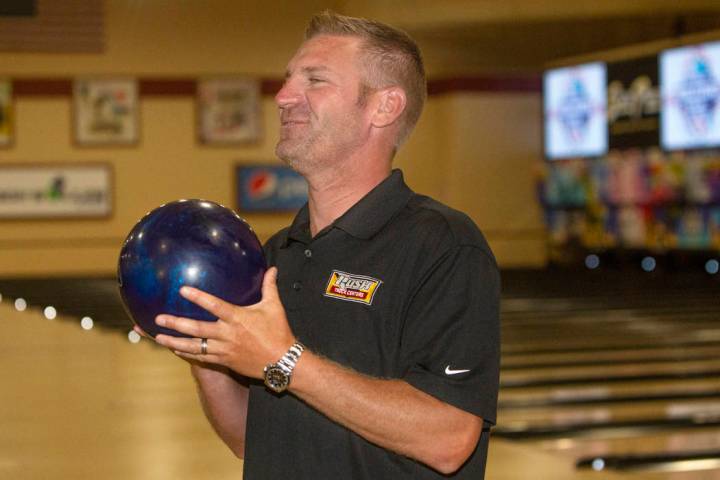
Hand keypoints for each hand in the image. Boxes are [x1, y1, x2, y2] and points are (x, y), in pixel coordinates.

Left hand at [152, 267, 295, 378]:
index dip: (198, 297)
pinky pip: (202, 358)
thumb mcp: (275, 307)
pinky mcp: (224, 361)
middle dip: (176, 323)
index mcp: (238, 318)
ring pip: (195, 346)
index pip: (214, 305)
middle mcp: (227, 334)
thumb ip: (269, 286)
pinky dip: (187, 354)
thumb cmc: (279, 332)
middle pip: (197, 328)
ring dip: (175, 341)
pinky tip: (176, 349)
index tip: (182, 290)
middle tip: (158, 318)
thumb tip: (272, 269)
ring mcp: (224, 349)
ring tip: (158, 336)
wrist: (282, 362)